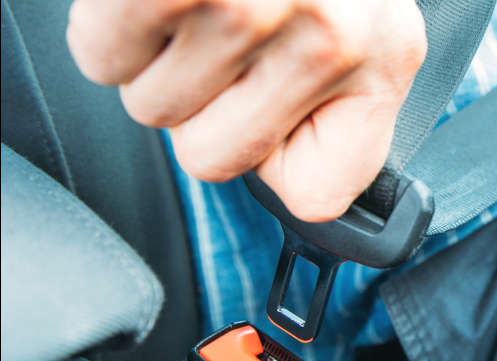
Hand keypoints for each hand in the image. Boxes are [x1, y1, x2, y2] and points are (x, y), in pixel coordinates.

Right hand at [67, 0, 425, 220]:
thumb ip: (335, 106)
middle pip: (213, 160)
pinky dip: (112, 30)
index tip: (272, 109)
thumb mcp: (363, 21)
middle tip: (226, 35)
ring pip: (154, 109)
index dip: (276, 158)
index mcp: (384, 59)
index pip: (320, 195)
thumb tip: (284, 176)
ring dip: (160, 60)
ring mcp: (250, 1)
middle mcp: (330, 38)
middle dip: (205, 105)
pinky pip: (102, 60)